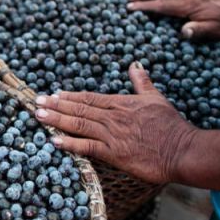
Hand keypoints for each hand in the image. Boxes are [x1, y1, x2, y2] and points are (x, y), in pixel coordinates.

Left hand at [34, 62, 197, 184]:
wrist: (182, 149)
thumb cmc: (171, 125)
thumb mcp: (156, 98)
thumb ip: (142, 82)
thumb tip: (135, 65)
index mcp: (121, 103)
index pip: (90, 97)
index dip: (70, 96)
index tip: (53, 94)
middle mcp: (113, 117)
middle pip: (79, 108)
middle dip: (56, 105)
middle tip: (37, 102)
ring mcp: (112, 135)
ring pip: (78, 124)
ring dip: (57, 119)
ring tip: (39, 115)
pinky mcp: (114, 153)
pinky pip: (87, 147)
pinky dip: (70, 143)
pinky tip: (54, 141)